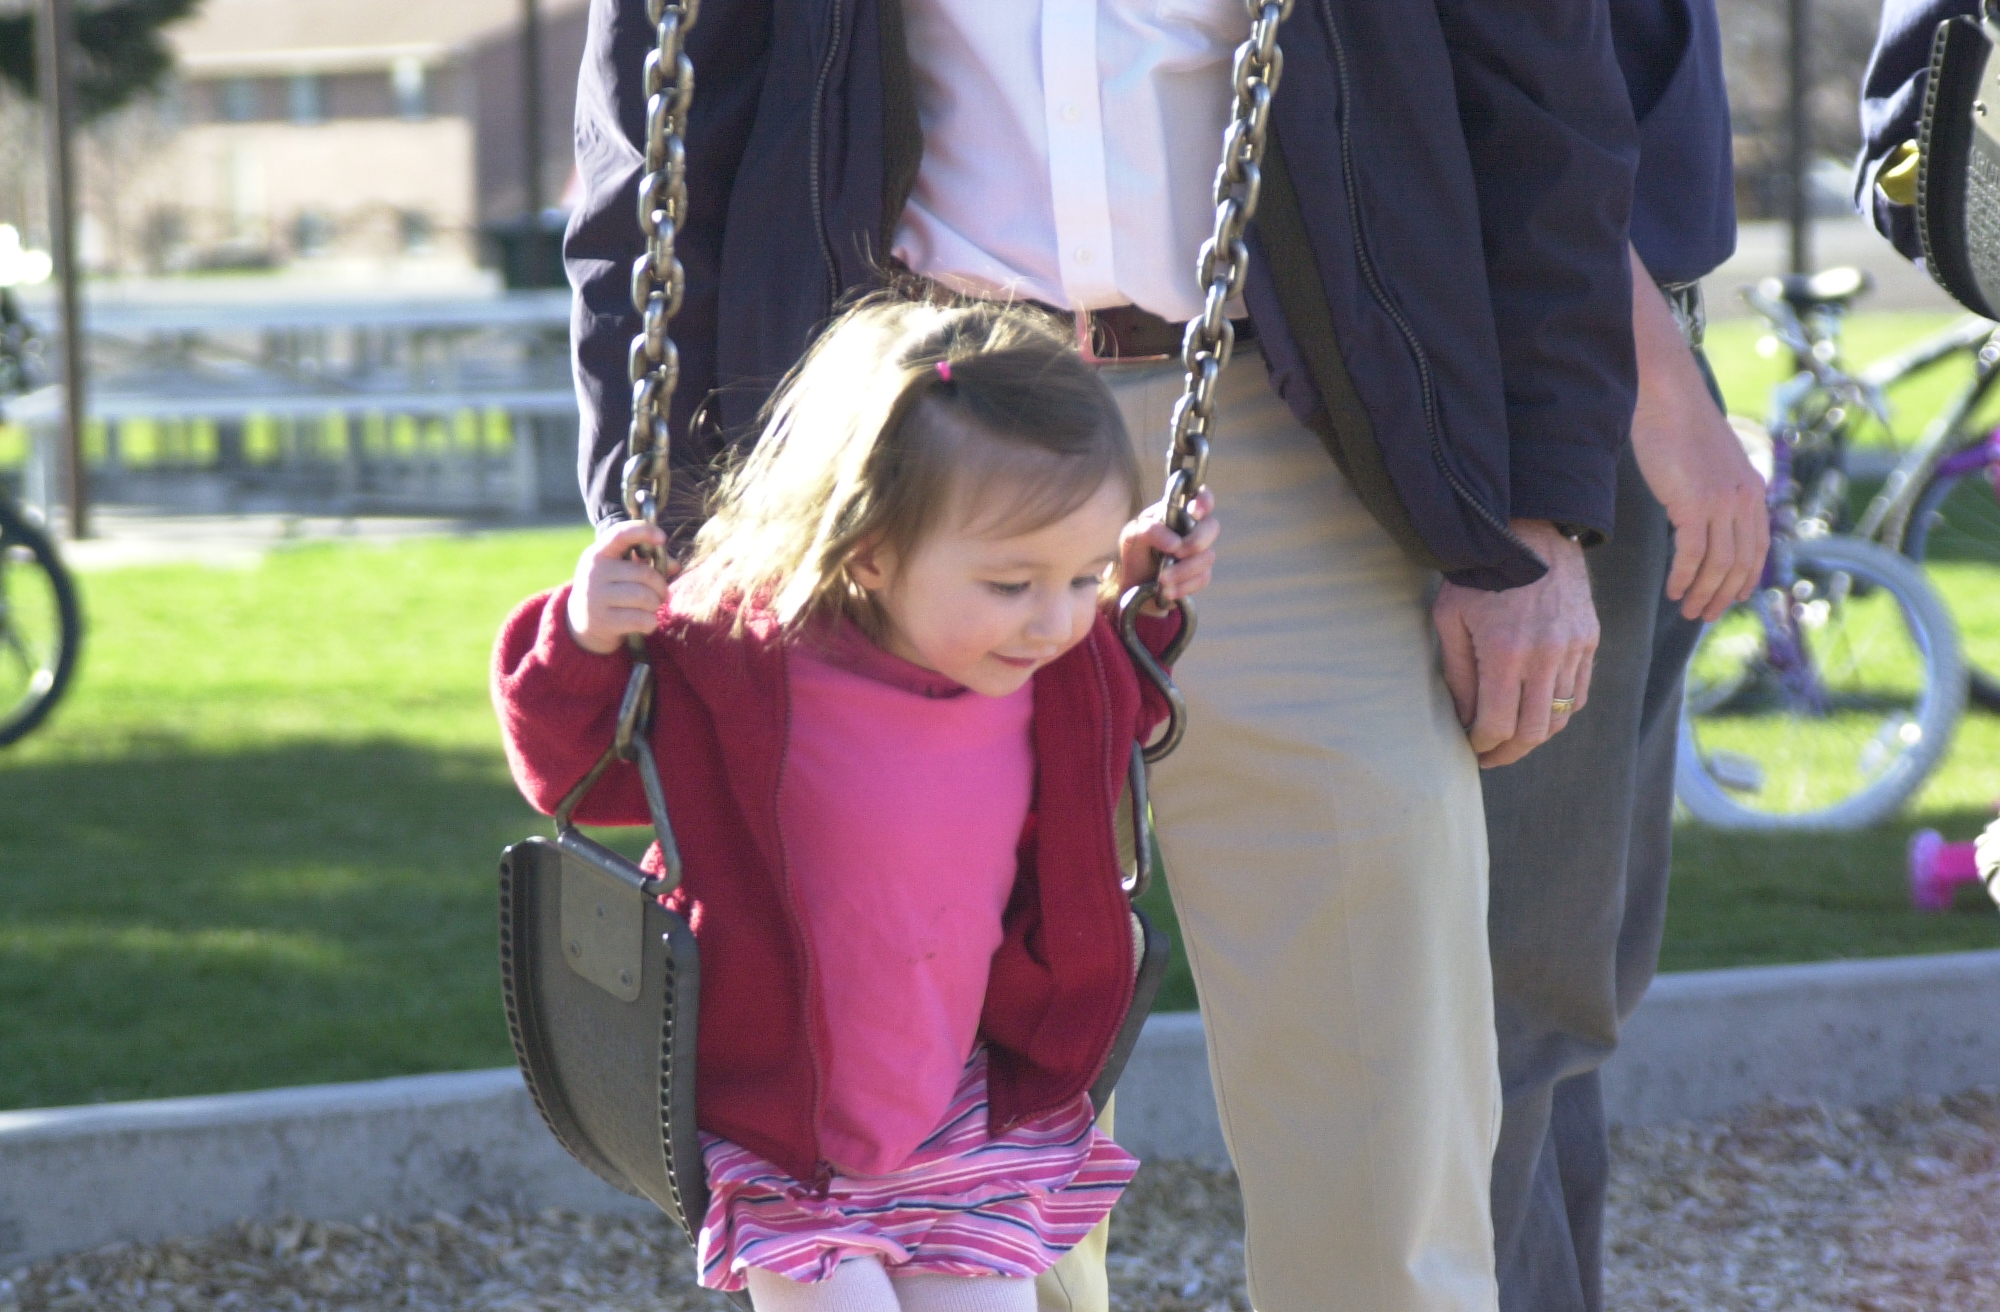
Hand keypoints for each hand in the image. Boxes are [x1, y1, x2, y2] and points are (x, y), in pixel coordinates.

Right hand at [565, 520, 672, 654]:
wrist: (582, 622)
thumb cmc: (611, 589)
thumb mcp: (621, 571)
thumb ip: (647, 563)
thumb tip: (674, 565)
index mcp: (598, 553)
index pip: (620, 534)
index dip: (643, 531)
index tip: (662, 538)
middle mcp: (594, 572)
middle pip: (644, 574)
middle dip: (660, 586)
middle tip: (661, 594)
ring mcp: (596, 597)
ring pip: (645, 597)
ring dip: (656, 604)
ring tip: (651, 607)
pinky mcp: (603, 621)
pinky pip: (641, 619)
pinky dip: (651, 622)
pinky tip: (645, 622)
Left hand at [1118, 488, 1218, 610]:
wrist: (1132, 585)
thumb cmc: (1134, 552)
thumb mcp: (1132, 536)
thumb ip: (1150, 530)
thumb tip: (1176, 543)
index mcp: (1178, 512)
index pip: (1201, 496)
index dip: (1204, 500)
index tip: (1194, 512)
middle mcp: (1193, 529)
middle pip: (1212, 527)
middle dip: (1196, 541)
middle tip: (1176, 553)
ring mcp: (1199, 552)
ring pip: (1208, 556)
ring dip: (1184, 570)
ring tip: (1162, 579)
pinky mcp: (1200, 574)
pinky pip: (1203, 578)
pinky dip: (1184, 585)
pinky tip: (1168, 590)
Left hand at [1433, 519, 1598, 767]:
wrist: (1528, 533)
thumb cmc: (1477, 576)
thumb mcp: (1450, 621)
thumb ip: (1458, 676)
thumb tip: (1463, 720)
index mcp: (1505, 652)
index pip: (1497, 724)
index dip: (1482, 745)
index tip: (1470, 749)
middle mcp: (1545, 655)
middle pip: (1533, 731)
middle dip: (1508, 752)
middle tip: (1490, 756)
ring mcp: (1573, 648)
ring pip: (1559, 716)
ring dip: (1534, 734)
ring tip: (1511, 737)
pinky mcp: (1589, 640)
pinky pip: (1579, 693)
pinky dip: (1558, 710)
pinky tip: (1536, 710)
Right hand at [1629, 247, 1769, 621]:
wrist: (1666, 396)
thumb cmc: (1677, 426)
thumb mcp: (1707, 463)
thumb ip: (1714, 490)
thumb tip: (1703, 517)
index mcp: (1752, 490)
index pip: (1758, 547)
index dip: (1747, 578)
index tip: (1731, 599)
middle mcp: (1744, 498)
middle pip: (1741, 562)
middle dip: (1724, 594)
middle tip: (1704, 614)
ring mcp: (1722, 501)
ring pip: (1719, 563)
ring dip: (1703, 592)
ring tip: (1687, 608)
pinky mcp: (1695, 502)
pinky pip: (1693, 553)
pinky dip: (1684, 576)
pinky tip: (1673, 589)